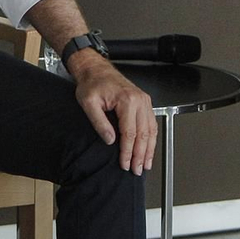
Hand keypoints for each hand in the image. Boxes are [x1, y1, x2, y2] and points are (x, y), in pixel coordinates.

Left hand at [71, 54, 155, 173]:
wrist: (96, 69)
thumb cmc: (92, 83)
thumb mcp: (88, 103)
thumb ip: (99, 122)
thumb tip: (109, 140)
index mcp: (127, 100)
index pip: (130, 133)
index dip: (128, 151)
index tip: (125, 164)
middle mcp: (139, 100)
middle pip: (144, 134)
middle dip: (140, 155)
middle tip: (136, 169)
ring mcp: (144, 101)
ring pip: (151, 130)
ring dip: (149, 149)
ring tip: (145, 164)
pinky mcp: (144, 102)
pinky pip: (151, 123)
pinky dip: (151, 138)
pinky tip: (148, 148)